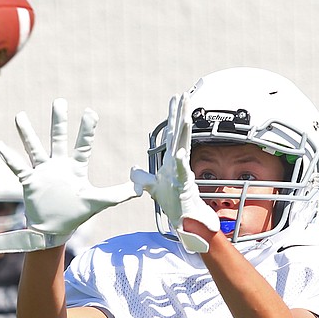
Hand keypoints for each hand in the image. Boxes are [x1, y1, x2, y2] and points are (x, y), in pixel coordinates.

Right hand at [0, 99, 137, 253]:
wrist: (53, 230)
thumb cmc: (75, 214)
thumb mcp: (98, 203)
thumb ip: (118, 194)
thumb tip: (141, 189)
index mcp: (75, 168)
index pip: (83, 145)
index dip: (87, 130)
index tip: (90, 112)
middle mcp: (58, 165)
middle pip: (59, 139)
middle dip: (59, 121)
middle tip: (59, 100)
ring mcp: (43, 172)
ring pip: (34, 148)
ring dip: (27, 133)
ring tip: (20, 115)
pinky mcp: (29, 181)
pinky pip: (18, 167)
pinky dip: (9, 158)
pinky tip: (0, 146)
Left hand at [130, 93, 218, 252]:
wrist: (185, 222)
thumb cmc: (173, 204)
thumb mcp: (152, 188)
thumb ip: (142, 177)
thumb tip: (132, 169)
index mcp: (171, 161)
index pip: (171, 134)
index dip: (173, 116)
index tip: (175, 99)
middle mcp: (179, 163)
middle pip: (180, 134)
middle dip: (182, 114)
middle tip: (184, 95)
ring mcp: (183, 173)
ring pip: (184, 147)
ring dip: (184, 132)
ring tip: (186, 115)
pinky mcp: (184, 186)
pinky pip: (182, 172)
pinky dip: (180, 162)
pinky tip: (180, 152)